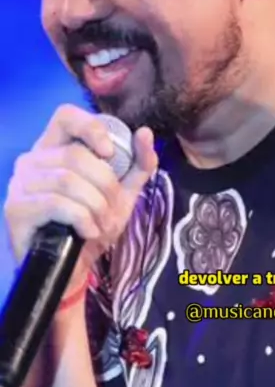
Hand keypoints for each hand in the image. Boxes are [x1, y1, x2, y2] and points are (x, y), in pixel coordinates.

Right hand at [4, 104, 157, 293]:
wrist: (72, 270)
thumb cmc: (92, 226)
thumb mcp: (122, 194)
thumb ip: (138, 164)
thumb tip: (145, 133)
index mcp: (54, 148)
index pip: (65, 116)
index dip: (91, 128)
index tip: (110, 154)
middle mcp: (32, 160)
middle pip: (75, 156)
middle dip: (105, 186)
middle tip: (113, 211)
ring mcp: (20, 184)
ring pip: (68, 180)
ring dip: (96, 206)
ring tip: (102, 225)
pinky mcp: (16, 209)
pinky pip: (56, 203)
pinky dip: (81, 218)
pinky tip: (88, 232)